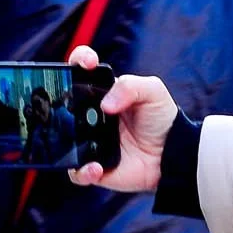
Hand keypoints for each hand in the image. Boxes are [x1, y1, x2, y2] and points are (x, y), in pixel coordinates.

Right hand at [63, 45, 176, 192]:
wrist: (173, 154)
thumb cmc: (161, 119)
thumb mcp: (153, 92)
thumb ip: (130, 86)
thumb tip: (105, 104)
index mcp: (101, 92)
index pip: (81, 70)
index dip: (79, 60)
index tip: (87, 62)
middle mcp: (88, 115)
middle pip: (62, 103)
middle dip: (59, 99)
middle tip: (69, 101)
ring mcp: (88, 141)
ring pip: (62, 138)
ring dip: (65, 138)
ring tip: (80, 140)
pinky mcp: (94, 167)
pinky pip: (77, 171)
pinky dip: (82, 171)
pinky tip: (95, 167)